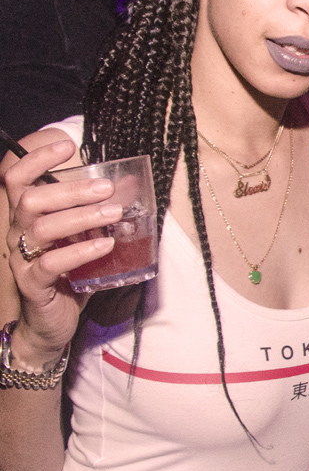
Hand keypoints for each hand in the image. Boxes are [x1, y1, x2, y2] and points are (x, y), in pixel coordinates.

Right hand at [3, 139, 122, 364]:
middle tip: (106, 187)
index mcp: (26, 216)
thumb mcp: (83, 238)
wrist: (51, 325)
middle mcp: (17, 232)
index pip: (16, 177)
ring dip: (80, 216)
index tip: (66, 145)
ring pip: (41, 227)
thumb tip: (131, 184)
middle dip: (69, 189)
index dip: (36, 157)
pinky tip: (104, 245)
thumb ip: (97, 213)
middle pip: (30, 198)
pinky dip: (80, 251)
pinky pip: (52, 263)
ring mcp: (22, 258)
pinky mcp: (33, 284)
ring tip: (112, 213)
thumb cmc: (68, 275)